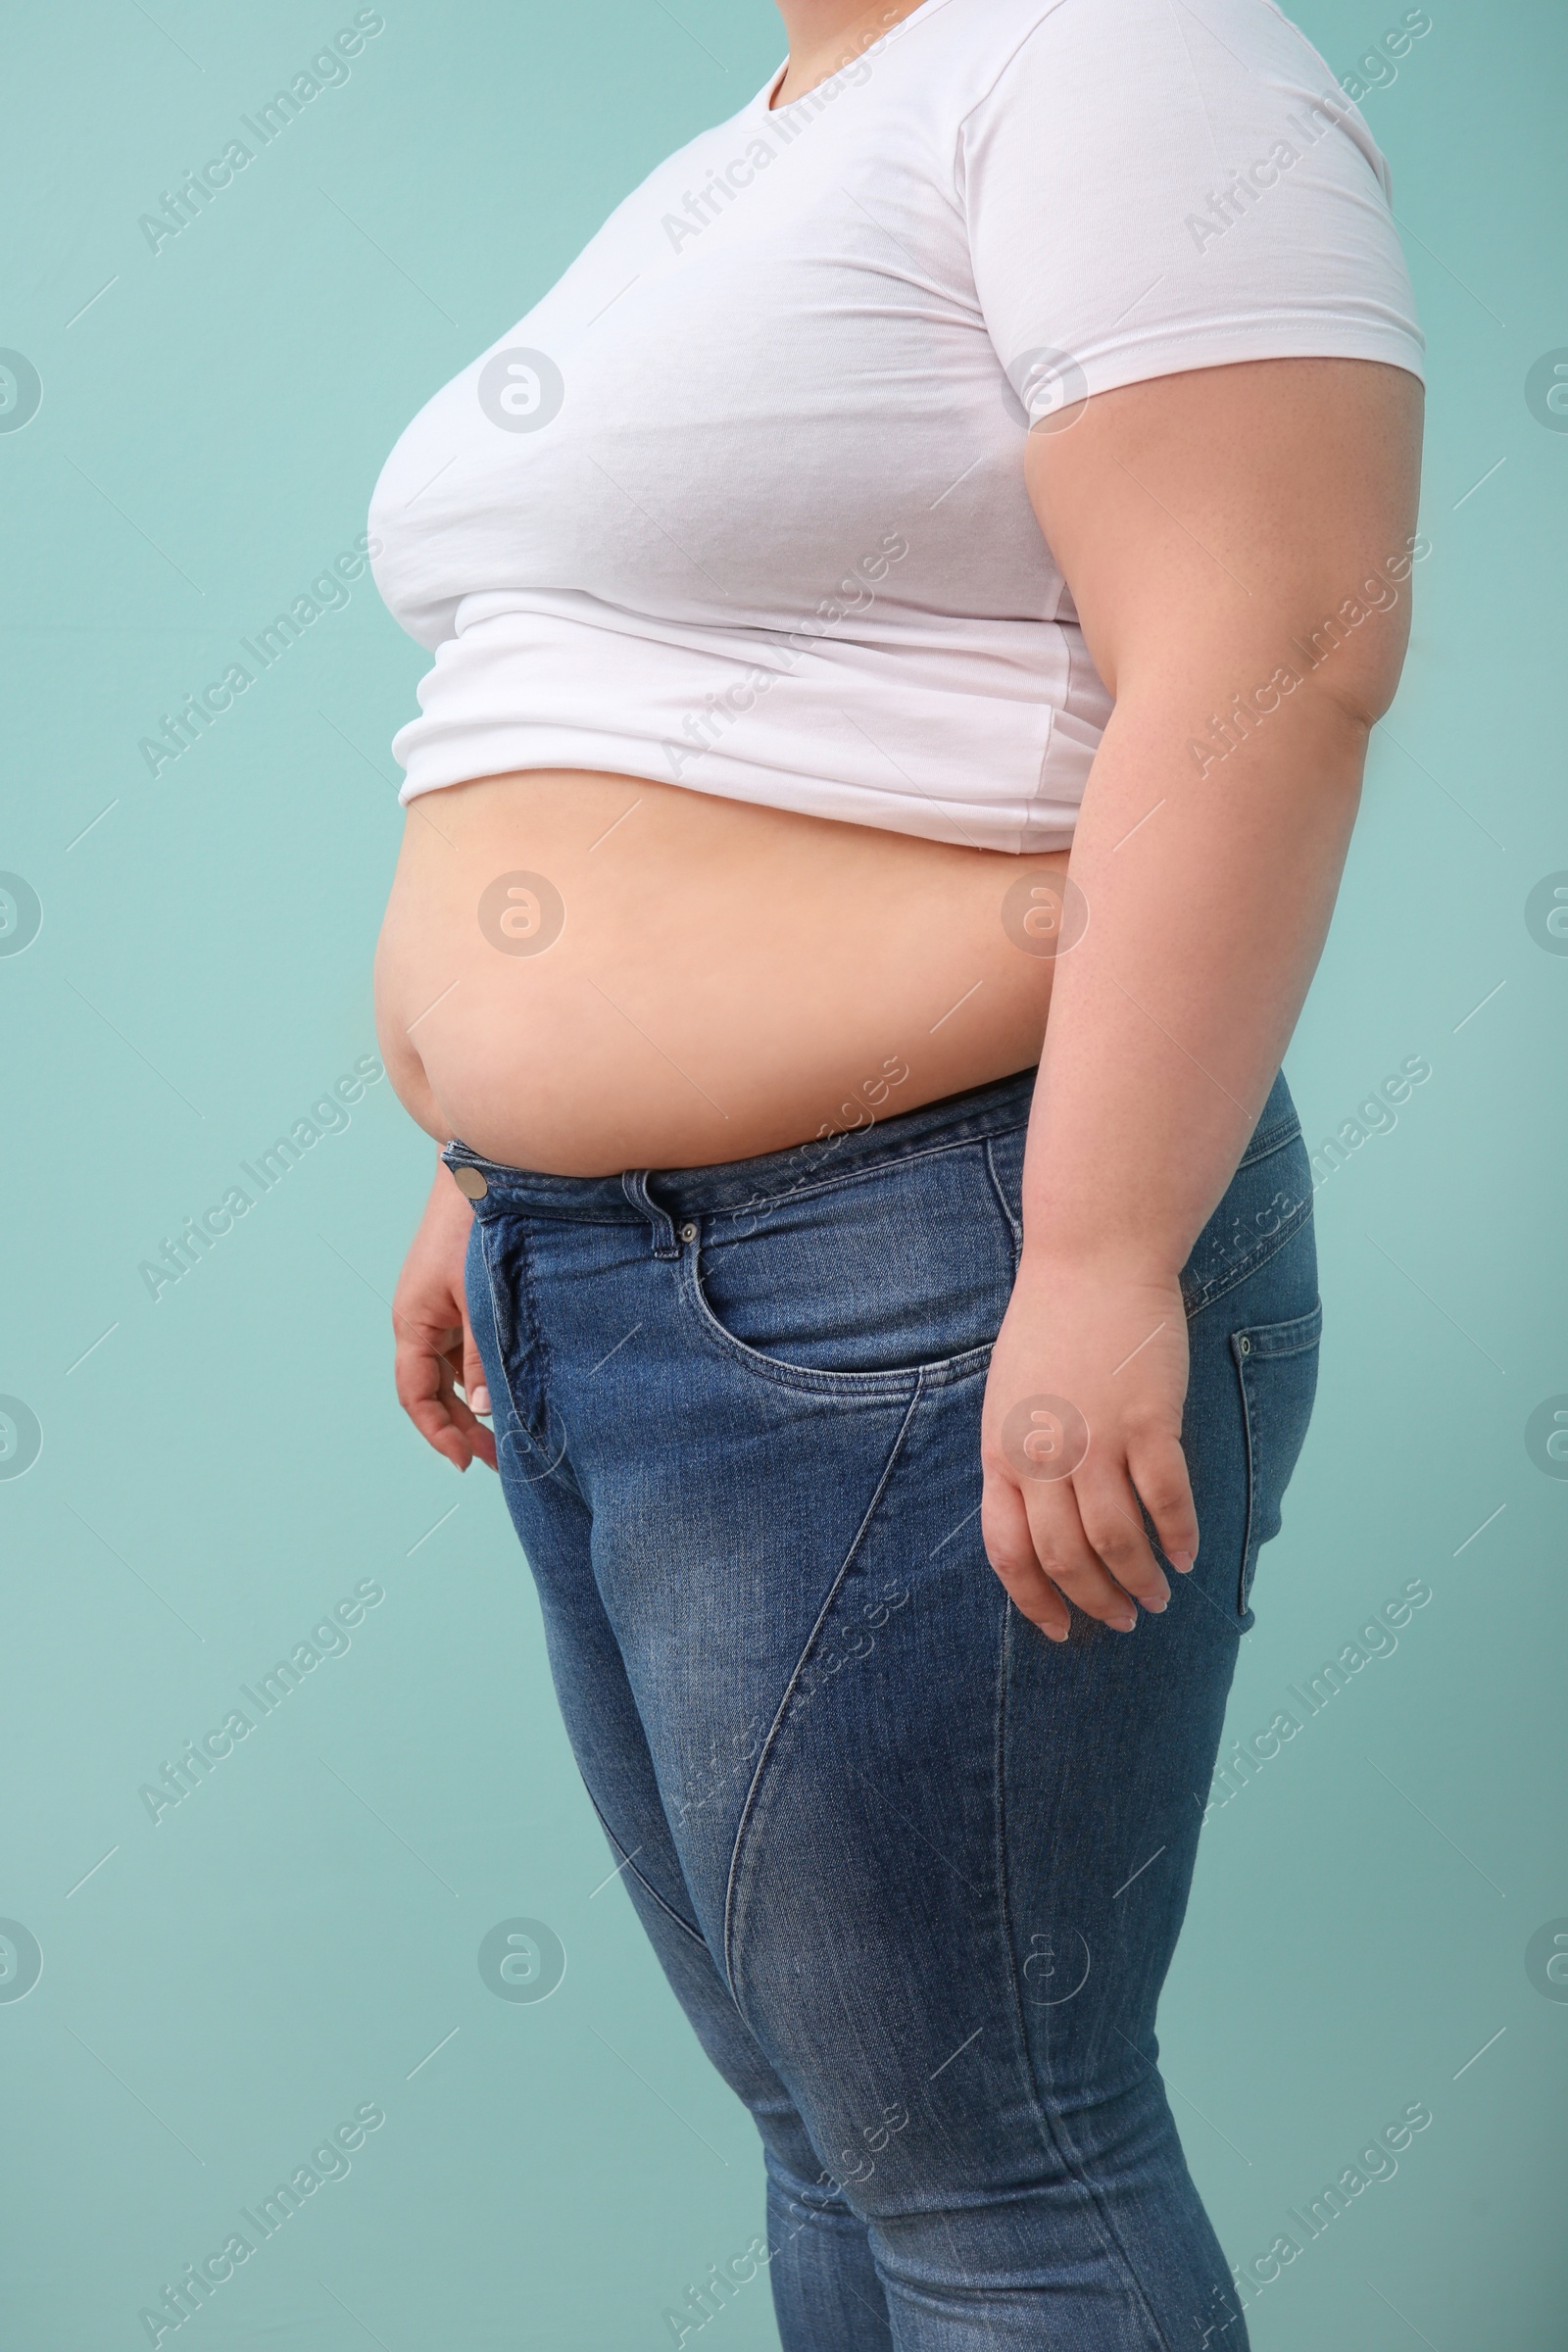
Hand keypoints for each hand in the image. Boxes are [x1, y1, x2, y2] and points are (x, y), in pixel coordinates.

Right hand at [392, 1165, 496, 1473]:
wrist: (484, 1168)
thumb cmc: (475, 1224)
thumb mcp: (480, 1297)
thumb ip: (483, 1352)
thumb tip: (485, 1406)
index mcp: (413, 1322)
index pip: (415, 1395)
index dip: (437, 1433)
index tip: (465, 1462)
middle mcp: (420, 1320)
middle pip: (433, 1391)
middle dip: (461, 1427)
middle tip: (499, 1458)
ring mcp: (440, 1309)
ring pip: (452, 1371)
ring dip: (476, 1401)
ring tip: (510, 1431)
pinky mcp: (460, 1297)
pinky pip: (466, 1347)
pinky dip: (485, 1371)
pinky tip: (513, 1386)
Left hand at [979, 1253, 1197, 1638]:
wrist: (1093, 1256)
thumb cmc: (1052, 1324)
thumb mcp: (1009, 1398)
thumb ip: (1019, 1458)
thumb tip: (1042, 1523)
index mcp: (1001, 1450)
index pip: (1008, 1551)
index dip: (1035, 1599)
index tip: (1060, 1628)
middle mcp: (1043, 1454)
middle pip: (1066, 1557)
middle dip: (1096, 1602)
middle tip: (1123, 1619)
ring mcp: (1097, 1439)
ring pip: (1118, 1541)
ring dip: (1140, 1581)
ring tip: (1157, 1597)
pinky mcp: (1149, 1421)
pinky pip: (1167, 1500)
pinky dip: (1180, 1536)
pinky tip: (1187, 1554)